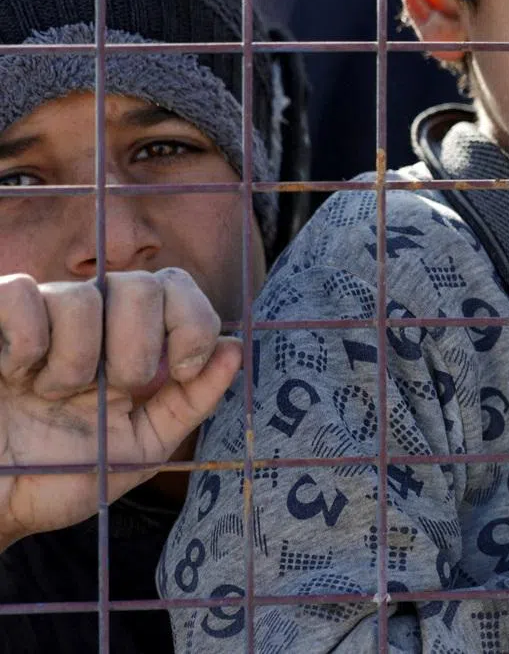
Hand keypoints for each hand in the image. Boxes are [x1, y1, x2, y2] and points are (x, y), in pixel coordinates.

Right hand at [0, 267, 240, 550]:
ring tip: (50, 396)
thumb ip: (190, 403)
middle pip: (144, 286)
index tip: (184, 370)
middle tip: (110, 389)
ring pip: (86, 297)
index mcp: (131, 339)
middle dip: (138, 348)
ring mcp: (42, 312)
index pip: (178, 287)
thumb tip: (236, 350)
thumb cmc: (53, 475)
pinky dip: (26, 343)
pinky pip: (24, 295)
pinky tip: (14, 374)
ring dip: (74, 364)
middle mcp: (91, 315)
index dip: (193, 321)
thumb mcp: (137, 450)